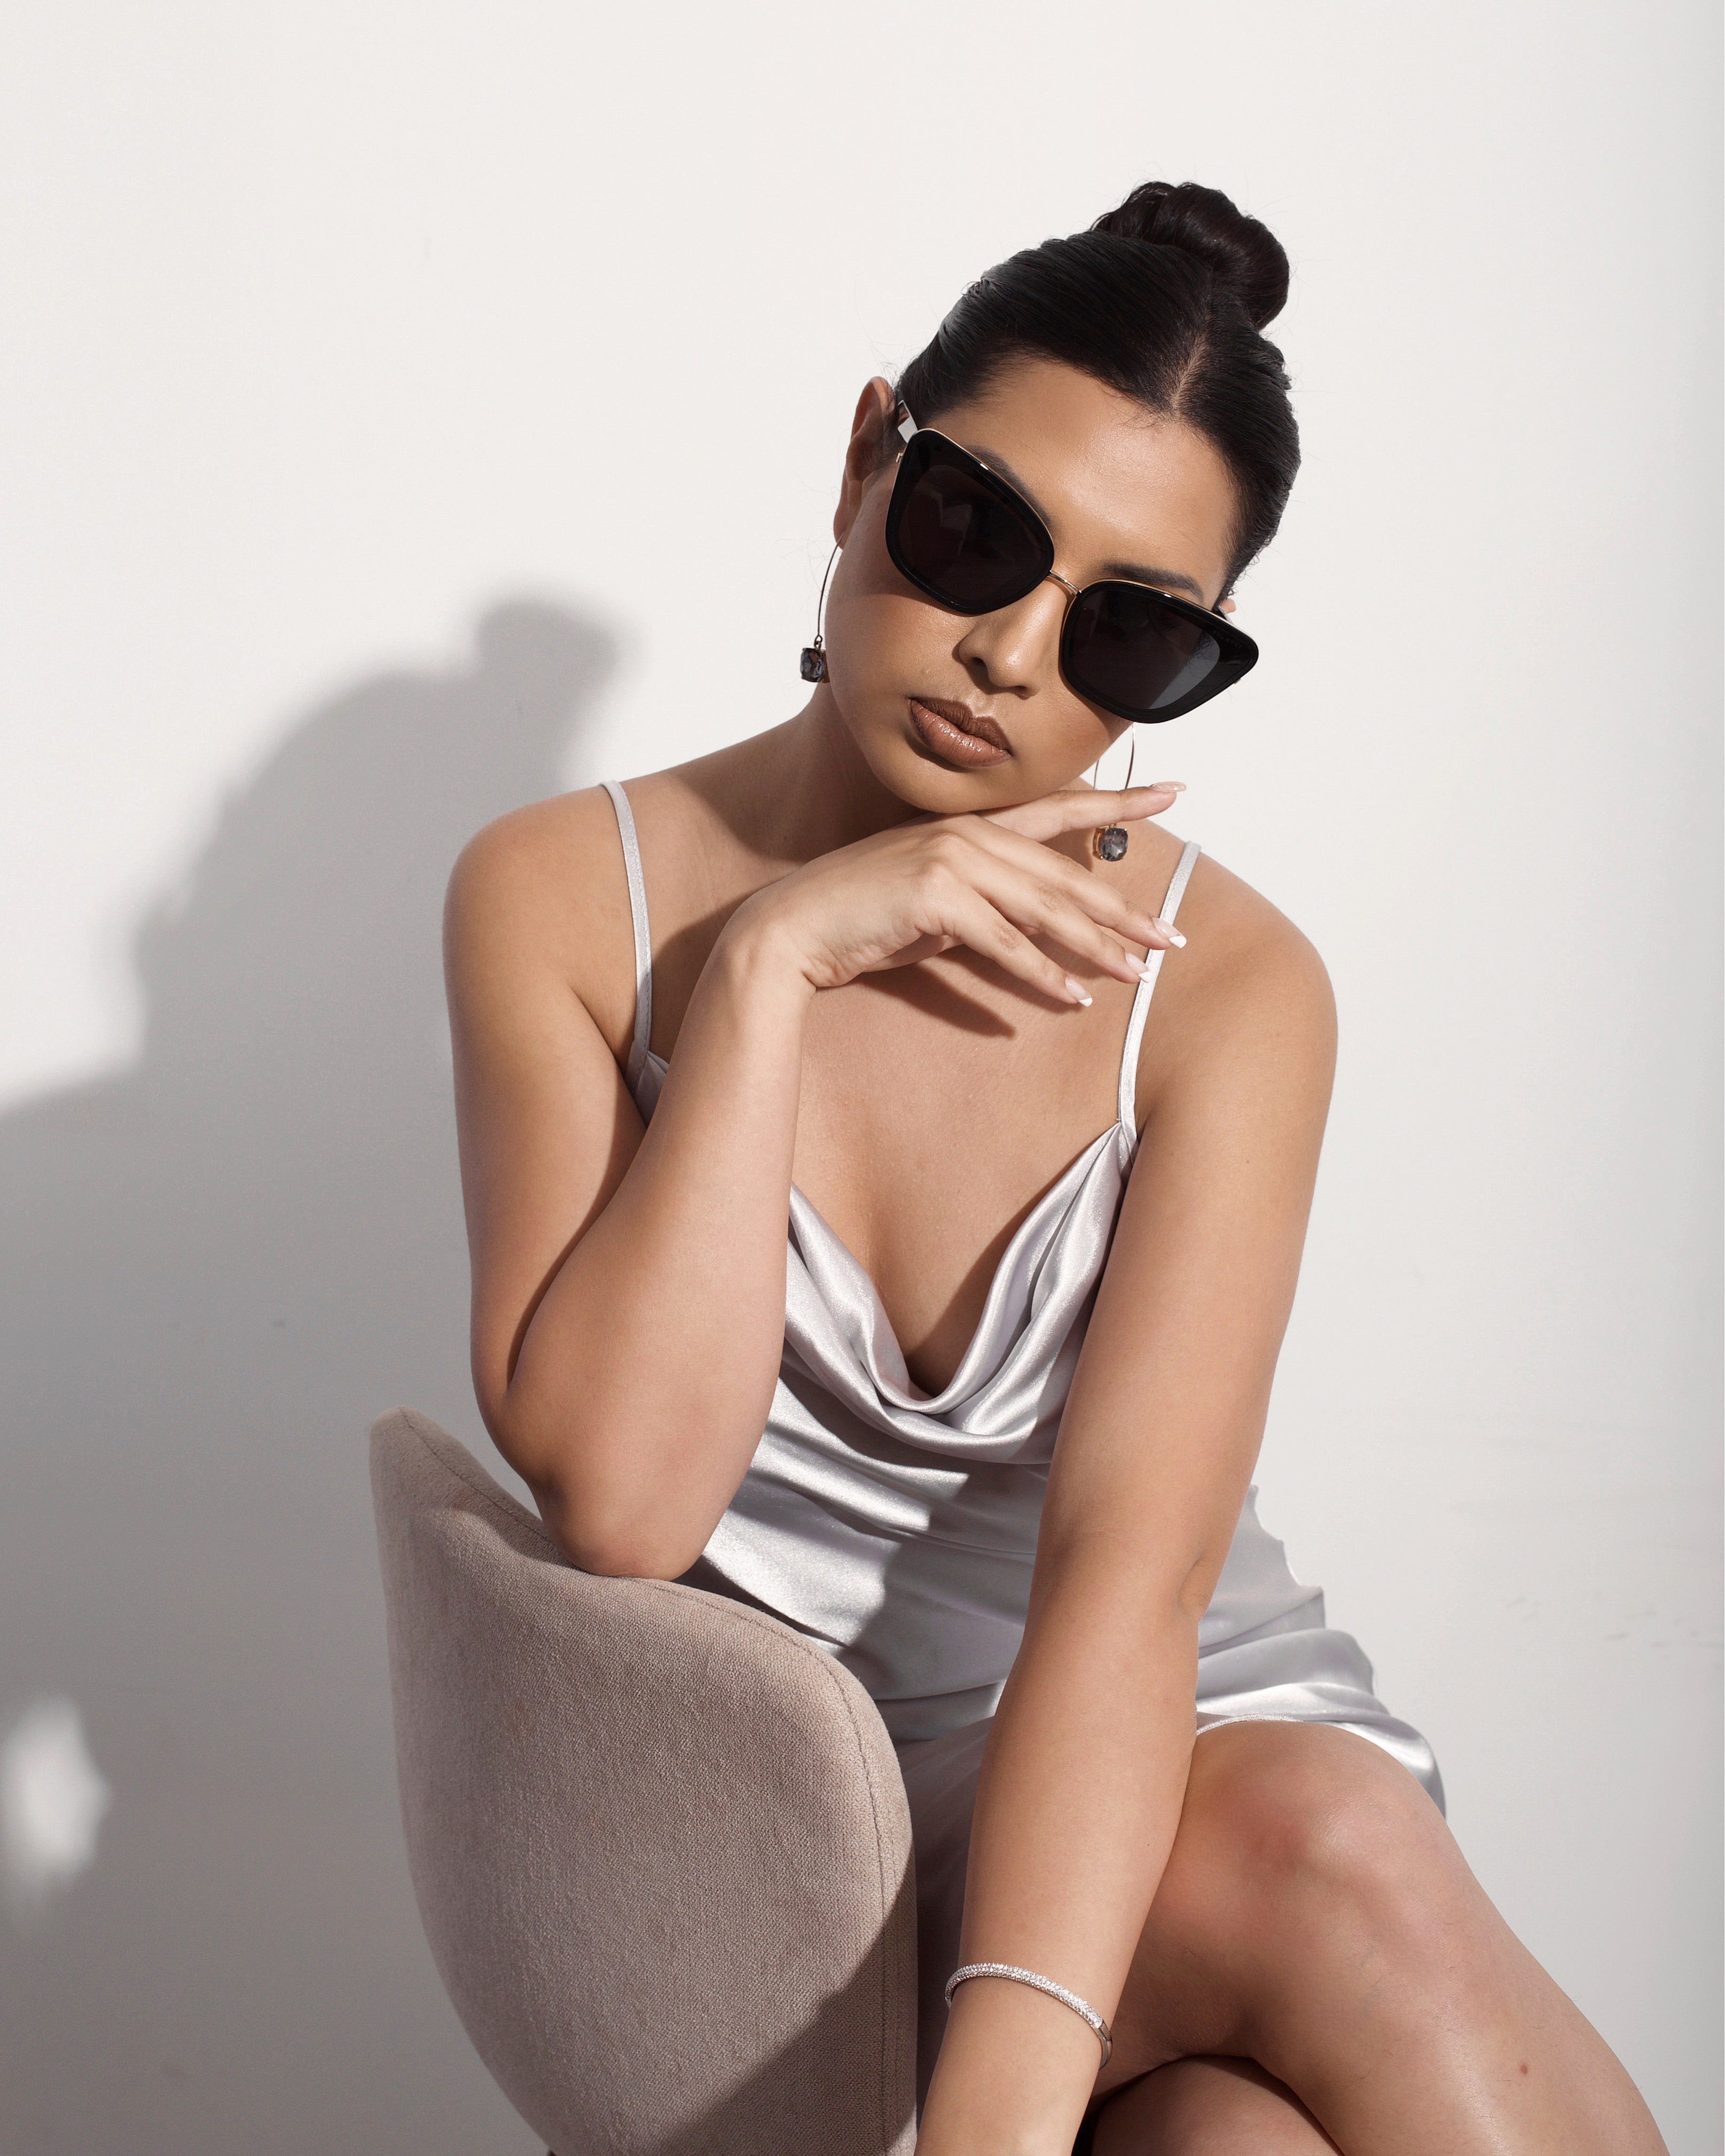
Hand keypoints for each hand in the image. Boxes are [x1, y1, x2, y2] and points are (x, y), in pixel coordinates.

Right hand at [729, 783, 1184, 1007]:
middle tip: (1172, 937)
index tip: (1173, 793)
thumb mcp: (937, 905)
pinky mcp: (936, 898)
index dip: (1119, 803)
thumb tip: (1036, 928)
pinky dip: (1041, 974)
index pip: (1060, 809)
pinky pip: (1006, 944)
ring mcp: (951, 860)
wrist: (794, 929)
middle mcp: (968, 834)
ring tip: (1137, 974)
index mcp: (971, 826)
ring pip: (1045, 909)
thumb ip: (987, 903)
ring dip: (1096, 947)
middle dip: (1123, 911)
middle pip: (1065, 874)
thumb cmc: (863, 920)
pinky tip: (1071, 997)